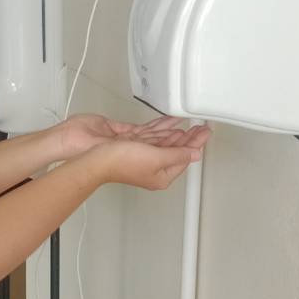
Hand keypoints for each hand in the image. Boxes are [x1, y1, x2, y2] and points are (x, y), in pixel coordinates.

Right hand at [53, 112, 201, 160]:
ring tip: (189, 126)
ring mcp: (141, 155)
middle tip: (201, 128)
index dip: (196, 144)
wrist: (94, 157)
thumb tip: (194, 153)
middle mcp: (151, 166)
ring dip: (177, 132)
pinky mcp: (131, 144)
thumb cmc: (119, 163)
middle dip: (189, 138)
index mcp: (160, 175)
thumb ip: (177, 154)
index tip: (204, 133)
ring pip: (164, 141)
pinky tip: (168, 123)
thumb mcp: (157, 158)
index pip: (184, 158)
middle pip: (175, 150)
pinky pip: (151, 134)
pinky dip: (162, 127)